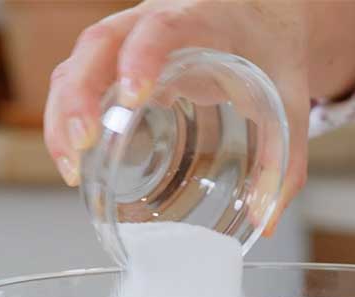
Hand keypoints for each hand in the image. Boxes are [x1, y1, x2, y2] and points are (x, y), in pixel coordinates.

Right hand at [44, 0, 354, 230]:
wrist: (262, 17)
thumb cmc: (272, 51)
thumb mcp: (290, 101)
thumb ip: (284, 160)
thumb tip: (267, 219)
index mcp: (201, 18)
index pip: (161, 27)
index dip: (141, 58)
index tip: (135, 95)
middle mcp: (153, 19)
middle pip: (99, 43)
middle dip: (82, 94)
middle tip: (83, 144)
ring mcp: (128, 39)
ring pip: (77, 63)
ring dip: (64, 113)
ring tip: (72, 168)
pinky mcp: (116, 61)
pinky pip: (78, 80)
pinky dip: (68, 118)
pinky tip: (75, 159)